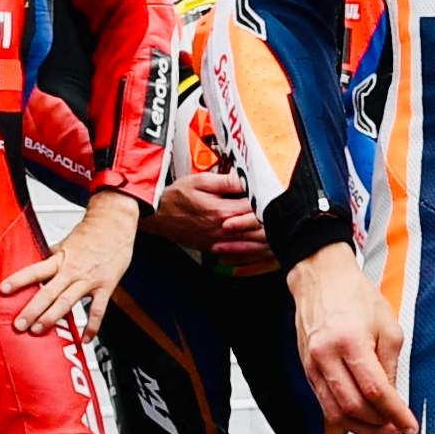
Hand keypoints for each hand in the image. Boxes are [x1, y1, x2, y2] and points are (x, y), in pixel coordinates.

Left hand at [2, 191, 139, 337]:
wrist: (115, 224)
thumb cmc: (91, 232)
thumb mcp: (66, 242)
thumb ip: (53, 256)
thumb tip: (37, 263)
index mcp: (60, 258)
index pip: (35, 270)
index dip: (18, 280)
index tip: (4, 290)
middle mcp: (72, 270)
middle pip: (48, 292)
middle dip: (32, 310)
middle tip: (19, 324)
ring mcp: (89, 280)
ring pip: (68, 302)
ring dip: (52, 318)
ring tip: (39, 330)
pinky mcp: (105, 287)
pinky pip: (97, 311)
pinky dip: (91, 327)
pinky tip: (84, 339)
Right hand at [148, 163, 265, 261]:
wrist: (156, 215)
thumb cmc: (176, 197)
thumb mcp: (200, 181)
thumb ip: (226, 181)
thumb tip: (246, 179)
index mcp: (221, 211)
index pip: (256, 207)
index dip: (267, 201)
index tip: (273, 195)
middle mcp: (222, 230)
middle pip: (258, 229)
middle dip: (270, 220)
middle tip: (278, 212)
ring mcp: (218, 242)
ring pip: (251, 244)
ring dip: (264, 237)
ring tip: (273, 228)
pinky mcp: (213, 248)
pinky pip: (239, 254)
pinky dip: (252, 250)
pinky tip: (258, 244)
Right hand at [286, 240, 414, 433]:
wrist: (321, 278)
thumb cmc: (353, 295)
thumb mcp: (388, 325)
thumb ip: (391, 364)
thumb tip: (392, 397)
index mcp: (350, 341)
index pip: (375, 390)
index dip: (395, 413)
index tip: (408, 426)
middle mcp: (326, 355)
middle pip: (353, 406)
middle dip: (379, 424)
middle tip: (396, 426)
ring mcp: (312, 365)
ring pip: (335, 413)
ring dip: (360, 427)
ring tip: (380, 426)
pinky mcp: (307, 370)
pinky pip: (324, 404)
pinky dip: (344, 416)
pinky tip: (360, 416)